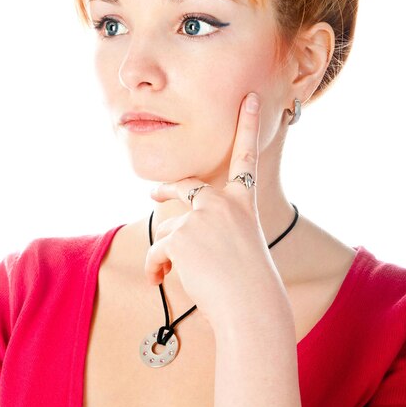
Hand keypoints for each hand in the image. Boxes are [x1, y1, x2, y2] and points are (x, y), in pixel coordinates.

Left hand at [146, 92, 277, 329]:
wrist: (250, 308)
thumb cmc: (249, 285)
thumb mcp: (241, 246)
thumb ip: (217, 230)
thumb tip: (178, 238)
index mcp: (243, 204)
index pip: (245, 157)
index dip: (247, 125)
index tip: (249, 98)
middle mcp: (224, 203)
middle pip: (187, 186)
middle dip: (168, 189)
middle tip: (154, 192)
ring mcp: (202, 217)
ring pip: (169, 229)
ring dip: (167, 253)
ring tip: (173, 273)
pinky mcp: (182, 236)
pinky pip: (158, 250)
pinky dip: (155, 267)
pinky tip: (160, 280)